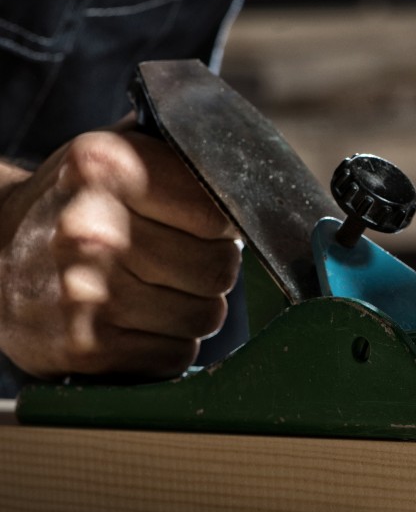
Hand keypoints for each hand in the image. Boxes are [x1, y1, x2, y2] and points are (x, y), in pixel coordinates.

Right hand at [0, 124, 240, 379]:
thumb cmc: (72, 203)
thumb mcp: (113, 154)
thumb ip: (176, 156)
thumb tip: (247, 176)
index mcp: (106, 166)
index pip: (220, 214)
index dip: (223, 226)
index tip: (207, 227)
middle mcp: (91, 230)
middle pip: (219, 269)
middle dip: (212, 269)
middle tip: (183, 261)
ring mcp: (85, 294)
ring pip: (206, 317)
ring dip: (194, 309)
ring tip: (158, 291)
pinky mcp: (85, 347)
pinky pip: (176, 356)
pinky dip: (169, 344)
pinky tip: (138, 322)